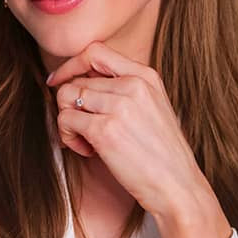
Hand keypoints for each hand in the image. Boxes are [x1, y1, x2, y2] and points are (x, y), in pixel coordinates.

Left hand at [47, 42, 231, 237]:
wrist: (177, 185)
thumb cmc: (162, 153)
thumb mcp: (152, 106)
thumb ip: (124, 88)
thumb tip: (80, 80)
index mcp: (145, 76)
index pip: (95, 51)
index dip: (71, 65)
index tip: (60, 81)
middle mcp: (132, 85)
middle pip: (75, 80)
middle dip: (72, 106)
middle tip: (84, 130)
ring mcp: (119, 106)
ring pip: (65, 97)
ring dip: (68, 121)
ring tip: (85, 140)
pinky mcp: (105, 130)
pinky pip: (66, 120)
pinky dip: (68, 137)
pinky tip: (88, 150)